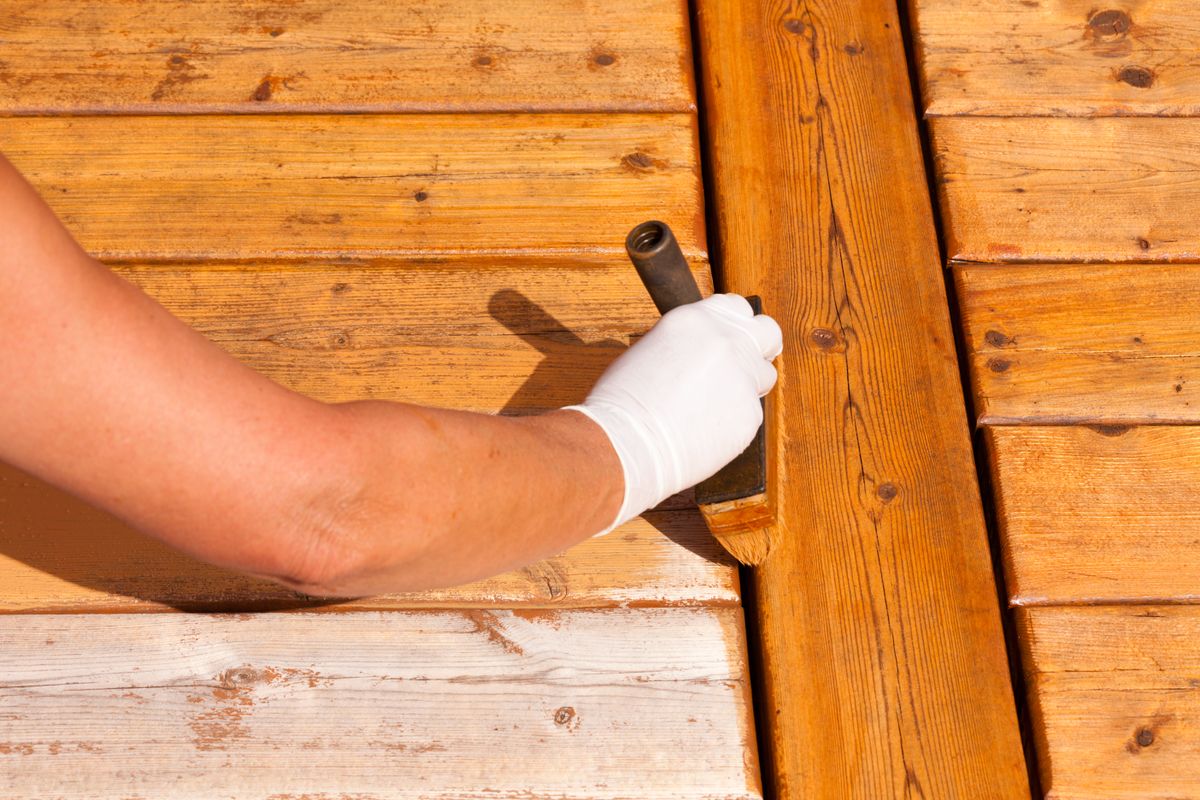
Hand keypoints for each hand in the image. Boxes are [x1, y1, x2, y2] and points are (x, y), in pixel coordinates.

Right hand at [566, 294, 782, 532]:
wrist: (626, 443)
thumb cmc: (623, 403)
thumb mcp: (651, 350)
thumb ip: (688, 345)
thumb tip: (703, 353)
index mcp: (695, 319)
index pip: (736, 307)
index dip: (738, 324)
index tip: (735, 337)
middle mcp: (725, 341)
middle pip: (768, 331)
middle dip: (761, 345)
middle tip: (749, 362)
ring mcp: (742, 377)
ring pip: (764, 375)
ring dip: (747, 385)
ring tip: (714, 404)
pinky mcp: (750, 413)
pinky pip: (750, 413)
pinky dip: (733, 421)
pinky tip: (704, 429)